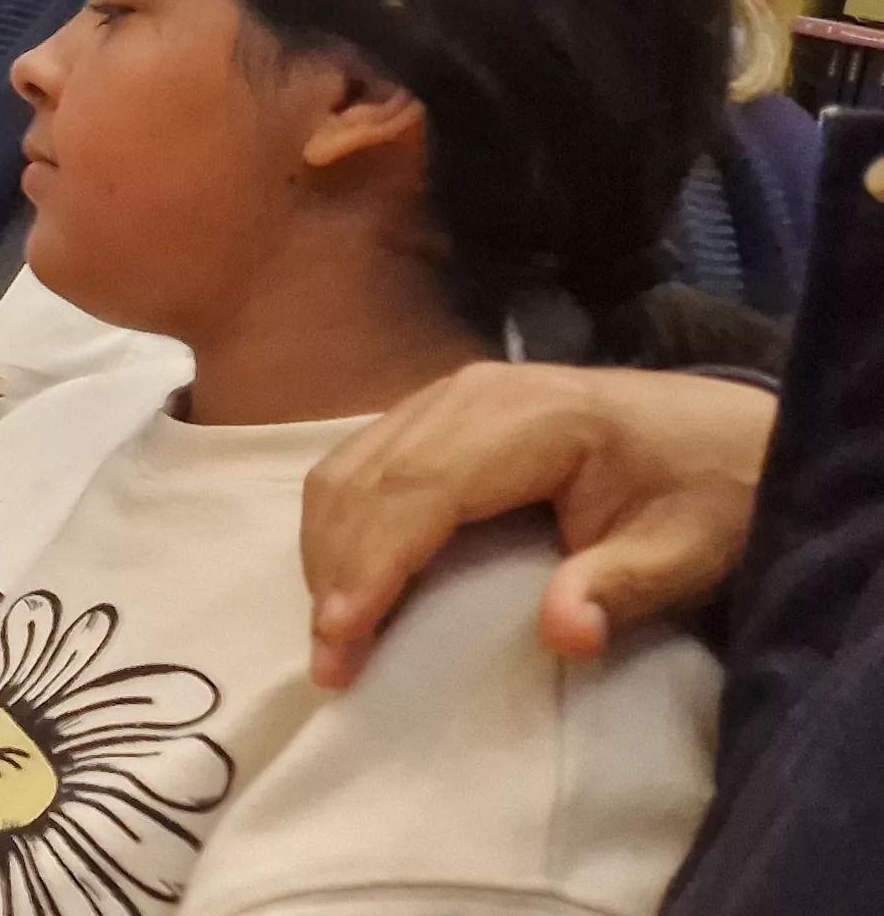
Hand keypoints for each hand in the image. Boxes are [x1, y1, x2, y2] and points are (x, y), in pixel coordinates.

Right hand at [303, 363, 772, 687]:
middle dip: (335, 571)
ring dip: (327, 552)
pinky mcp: (439, 413)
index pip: (423, 489)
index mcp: (532, 419)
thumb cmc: (708, 493)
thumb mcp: (689, 549)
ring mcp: (448, 397)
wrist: (730, 433)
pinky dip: (341, 526)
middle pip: (369, 478)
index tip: (340, 638)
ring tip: (331, 634)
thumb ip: (623, 588)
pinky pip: (362, 463)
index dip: (373, 564)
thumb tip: (563, 636)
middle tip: (327, 661)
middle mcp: (470, 394)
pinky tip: (346, 581)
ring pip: (349, 467)